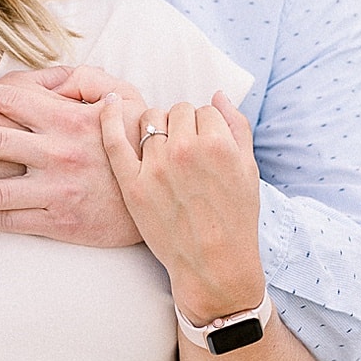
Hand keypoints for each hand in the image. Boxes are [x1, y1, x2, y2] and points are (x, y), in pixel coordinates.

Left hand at [0, 65, 148, 245]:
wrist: (166, 193)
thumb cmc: (136, 138)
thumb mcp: (117, 95)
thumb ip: (78, 79)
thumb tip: (42, 75)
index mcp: (67, 117)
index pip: (7, 100)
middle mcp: (57, 152)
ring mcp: (56, 189)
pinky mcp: (59, 222)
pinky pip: (7, 219)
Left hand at [100, 89, 264, 325]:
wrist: (213, 265)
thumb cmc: (236, 219)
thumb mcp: (249, 170)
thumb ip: (237, 126)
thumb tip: (217, 94)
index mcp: (218, 144)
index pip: (205, 110)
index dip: (206, 126)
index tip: (205, 145)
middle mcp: (185, 150)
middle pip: (178, 111)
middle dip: (184, 125)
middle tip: (187, 151)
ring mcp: (155, 167)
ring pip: (150, 119)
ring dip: (158, 127)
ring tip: (164, 149)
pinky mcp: (132, 184)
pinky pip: (114, 139)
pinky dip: (111, 116)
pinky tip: (112, 101)